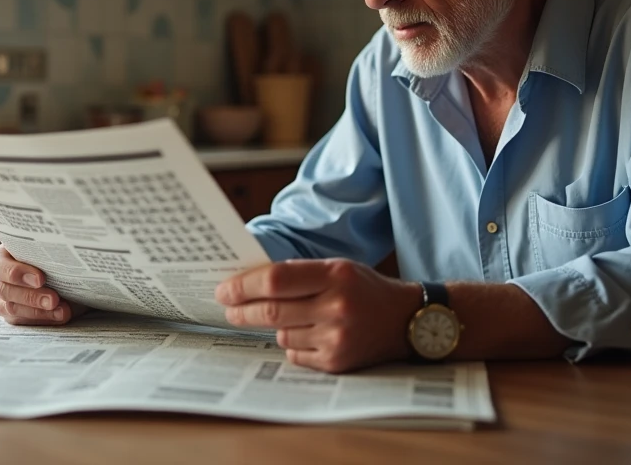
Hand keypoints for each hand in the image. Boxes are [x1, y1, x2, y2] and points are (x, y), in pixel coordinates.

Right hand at [0, 244, 86, 325]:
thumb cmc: (49, 256)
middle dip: (31, 296)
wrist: (61, 270)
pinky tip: (59, 315)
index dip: (15, 272)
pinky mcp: (12, 315)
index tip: (40, 279)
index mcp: (0, 256)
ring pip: (12, 308)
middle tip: (54, 299)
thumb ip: (45, 254)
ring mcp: (2, 299)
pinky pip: (21, 321)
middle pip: (4, 290)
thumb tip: (61, 261)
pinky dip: (43, 319)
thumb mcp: (47, 250)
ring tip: (62, 310)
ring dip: (39, 311)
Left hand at [215, 259, 422, 372]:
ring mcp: (338, 338)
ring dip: (275, 327)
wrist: (406, 321)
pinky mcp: (337, 362)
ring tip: (292, 318)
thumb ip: (298, 273)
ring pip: (281, 334)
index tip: (224, 290)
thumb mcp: (337, 268)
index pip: (276, 279)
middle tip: (228, 308)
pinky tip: (310, 334)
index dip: (244, 285)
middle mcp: (337, 306)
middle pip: (271, 311)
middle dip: (242, 310)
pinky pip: (295, 354)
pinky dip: (293, 345)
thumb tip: (247, 283)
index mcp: (336, 274)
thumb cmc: (364, 289)